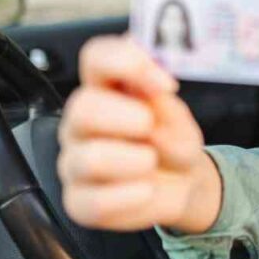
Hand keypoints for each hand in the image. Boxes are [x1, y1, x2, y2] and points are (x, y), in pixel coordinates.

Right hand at [57, 34, 221, 232]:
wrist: (182, 184)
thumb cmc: (173, 142)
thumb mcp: (179, 118)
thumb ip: (164, 102)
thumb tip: (154, 85)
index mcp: (106, 89)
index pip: (95, 57)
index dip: (125, 61)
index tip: (163, 81)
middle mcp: (83, 122)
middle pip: (81, 107)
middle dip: (124, 116)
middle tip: (150, 125)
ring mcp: (76, 162)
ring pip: (88, 158)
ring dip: (132, 160)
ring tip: (151, 161)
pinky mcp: (79, 201)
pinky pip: (94, 201)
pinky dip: (130, 196)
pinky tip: (145, 189)